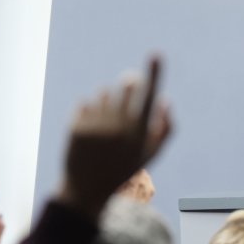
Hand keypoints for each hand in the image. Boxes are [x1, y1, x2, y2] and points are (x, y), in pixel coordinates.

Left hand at [57, 56, 171, 221]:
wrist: (86, 189)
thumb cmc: (123, 169)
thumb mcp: (150, 154)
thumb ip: (164, 128)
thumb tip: (165, 99)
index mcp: (139, 133)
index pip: (150, 95)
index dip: (155, 73)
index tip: (157, 54)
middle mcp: (118, 126)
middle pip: (127, 87)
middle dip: (130, 85)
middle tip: (129, 88)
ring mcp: (96, 126)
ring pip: (104, 93)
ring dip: (107, 101)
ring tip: (106, 123)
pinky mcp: (77, 126)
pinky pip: (85, 103)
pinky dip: (89, 111)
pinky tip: (90, 131)